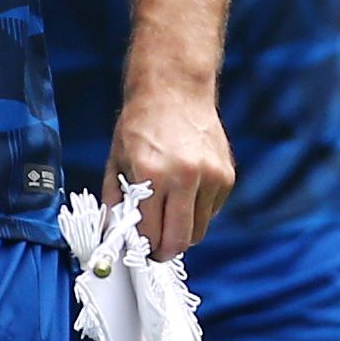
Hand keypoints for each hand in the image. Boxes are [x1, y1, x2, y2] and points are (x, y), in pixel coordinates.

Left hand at [108, 91, 236, 259]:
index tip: (140, 249)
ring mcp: (211, 176)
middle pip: (180, 240)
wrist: (175, 89)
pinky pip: (211, 212)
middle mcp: (185, 176)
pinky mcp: (226, 176)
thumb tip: (113, 234)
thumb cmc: (142, 123)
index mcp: (152, 174)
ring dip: (182, 230)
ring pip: (199, 230)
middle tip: (155, 248)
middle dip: (165, 251)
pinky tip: (185, 191)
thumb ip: (115, 201)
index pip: (150, 233)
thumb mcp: (117, 160)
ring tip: (168, 213)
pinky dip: (197, 211)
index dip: (143, 247)